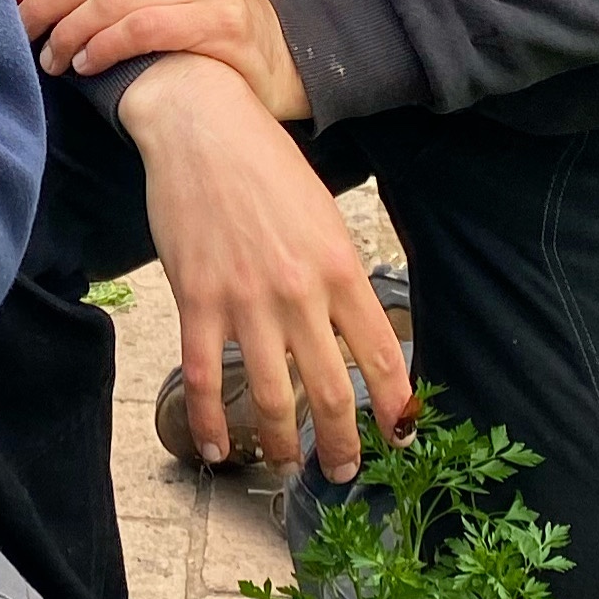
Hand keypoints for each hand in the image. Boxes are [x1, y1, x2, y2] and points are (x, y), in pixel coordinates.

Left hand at [14, 0, 310, 120]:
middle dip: (45, 3)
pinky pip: (143, 29)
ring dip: (69, 33)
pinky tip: (86, 65)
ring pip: (112, 0)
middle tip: (21, 32)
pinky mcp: (221, 23)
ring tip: (51, 59)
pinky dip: (104, 47)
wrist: (287, 59)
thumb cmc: (214, 16)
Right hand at [125, 55, 413, 483]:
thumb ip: (338, 271)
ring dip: (280, 444)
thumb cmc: (267, 165)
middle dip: (341, 444)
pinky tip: (216, 446)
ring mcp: (246, 300)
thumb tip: (352, 327)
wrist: (203, 126)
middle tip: (343, 472)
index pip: (379, 354)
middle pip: (329, 390)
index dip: (394, 405)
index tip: (400, 436)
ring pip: (270, 395)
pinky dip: (211, 419)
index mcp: (340, 267)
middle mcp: (300, 292)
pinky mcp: (197, 299)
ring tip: (284, 466)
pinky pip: (204, 376)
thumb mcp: (323, 214)